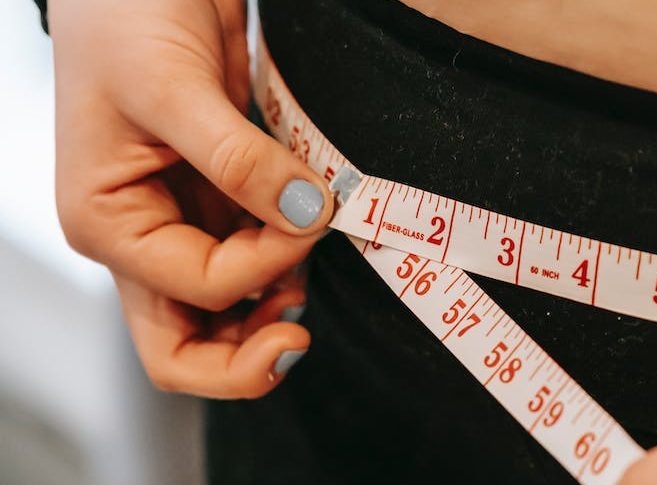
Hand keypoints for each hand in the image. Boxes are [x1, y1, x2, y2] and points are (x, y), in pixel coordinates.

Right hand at [50, 0, 332, 397]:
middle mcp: (143, 237)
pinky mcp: (220, 201)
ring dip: (271, 308)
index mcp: (108, 223)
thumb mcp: (171, 88)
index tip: (308, 216)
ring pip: (225, 312)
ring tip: (307, 278)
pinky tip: (305, 246)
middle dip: (245, 357)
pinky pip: (253, 259)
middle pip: (186, 345)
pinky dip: (283, 266)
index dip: (261, 264)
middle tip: (298, 336)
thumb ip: (237, 159)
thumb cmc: (123, 19)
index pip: (194, 287)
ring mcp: (184, 224)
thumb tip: (305, 213)